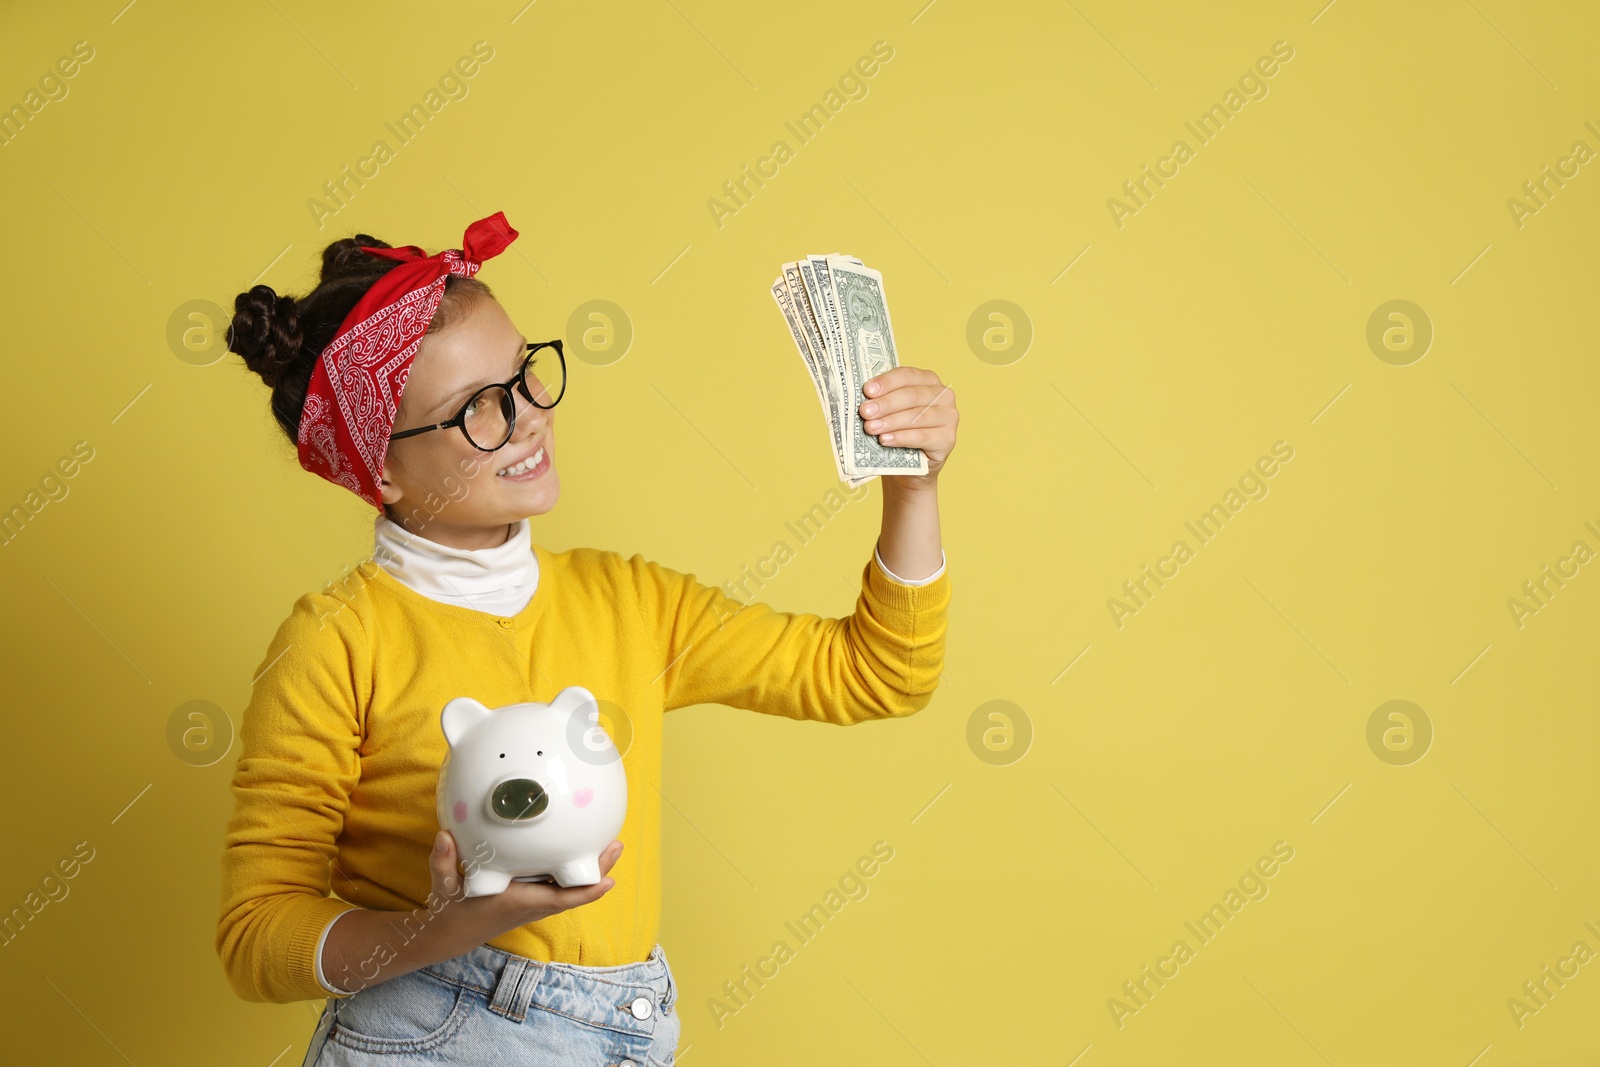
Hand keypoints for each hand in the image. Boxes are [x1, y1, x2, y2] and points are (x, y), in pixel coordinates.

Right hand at [428, 829, 622, 946]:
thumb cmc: (451, 910)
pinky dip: (575, 869)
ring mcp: (535, 901)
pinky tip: (585, 849)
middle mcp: (532, 904)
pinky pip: (561, 884)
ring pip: (571, 887)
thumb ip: (442, 862)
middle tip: (617, 845)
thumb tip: (444, 836)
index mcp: (517, 902)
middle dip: (598, 870)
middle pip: (574, 890)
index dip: (585, 893)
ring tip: (611, 843)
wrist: (452, 933)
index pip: (558, 900)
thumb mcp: (443, 887)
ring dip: (592, 868)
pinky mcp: (533, 896)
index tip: (608, 882)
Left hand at [859, 366, 957, 485]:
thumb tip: (863, 398)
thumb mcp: (892, 412)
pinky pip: (922, 437)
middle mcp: (943, 395)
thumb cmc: (899, 431)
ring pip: (917, 417)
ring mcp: (949, 417)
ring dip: (891, 422)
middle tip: (865, 412)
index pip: (907, 375)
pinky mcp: (948, 439)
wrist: (912, 467)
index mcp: (928, 380)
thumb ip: (882, 400)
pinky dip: (902, 438)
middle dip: (886, 403)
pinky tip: (885, 440)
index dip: (887, 382)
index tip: (867, 390)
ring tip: (871, 428)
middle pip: (912, 396)